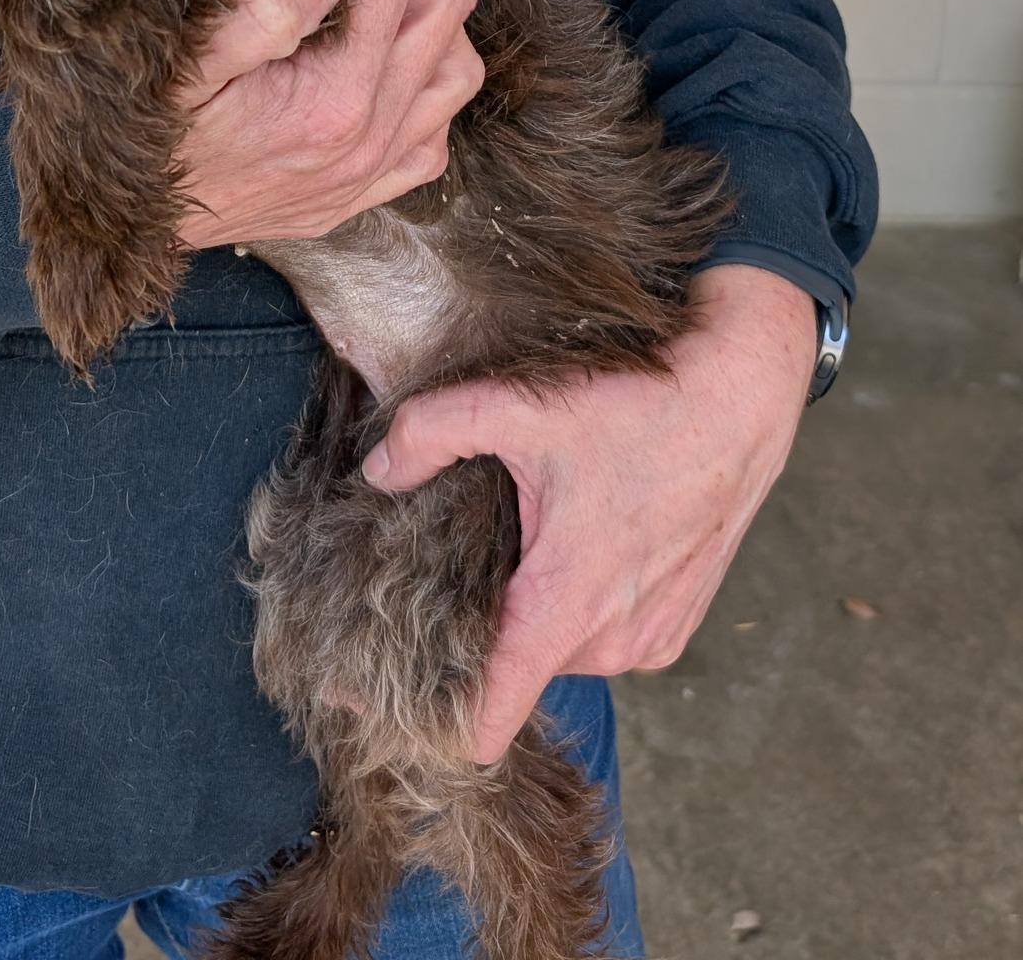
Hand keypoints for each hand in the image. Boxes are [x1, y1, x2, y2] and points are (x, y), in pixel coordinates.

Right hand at [173, 0, 482, 250]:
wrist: (120, 224)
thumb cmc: (142, 137)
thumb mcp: (183, 62)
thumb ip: (261, 7)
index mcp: (334, 99)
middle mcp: (371, 139)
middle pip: (444, 3)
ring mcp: (373, 172)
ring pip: (458, 66)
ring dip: (431, 4)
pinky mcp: (361, 194)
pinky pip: (438, 130)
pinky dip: (428, 79)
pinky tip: (385, 54)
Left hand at [362, 263, 817, 761]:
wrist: (739, 400)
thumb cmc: (639, 407)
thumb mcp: (520, 407)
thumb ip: (430, 433)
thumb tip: (376, 471)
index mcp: (566, 607)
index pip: (491, 715)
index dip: (428, 714)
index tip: (374, 696)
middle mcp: (612, 643)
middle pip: (511, 665)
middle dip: (476, 626)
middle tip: (452, 559)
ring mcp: (650, 640)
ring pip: (556, 646)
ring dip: (531, 608)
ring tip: (519, 538)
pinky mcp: (675, 626)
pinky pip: (602, 636)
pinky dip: (579, 603)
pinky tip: (569, 541)